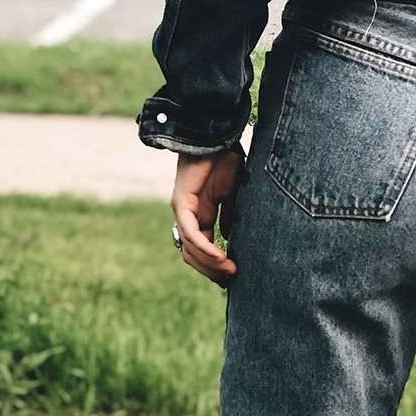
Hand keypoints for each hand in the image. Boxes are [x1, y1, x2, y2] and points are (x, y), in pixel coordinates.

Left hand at [171, 145, 244, 285]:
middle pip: (192, 255)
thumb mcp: (233, 193)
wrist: (218, 135)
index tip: (233, 277)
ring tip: (229, 272)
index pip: (202, 248)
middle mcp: (187, 216)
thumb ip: (231, 215)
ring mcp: (183, 211)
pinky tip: (221, 256)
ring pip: (189, 249)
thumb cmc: (226, 159)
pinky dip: (205, 248)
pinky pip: (191, 233)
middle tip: (231, 280)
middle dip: (211, 271)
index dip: (215, 266)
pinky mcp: (182, 203)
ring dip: (209, 265)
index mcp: (200, 214)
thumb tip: (230, 239)